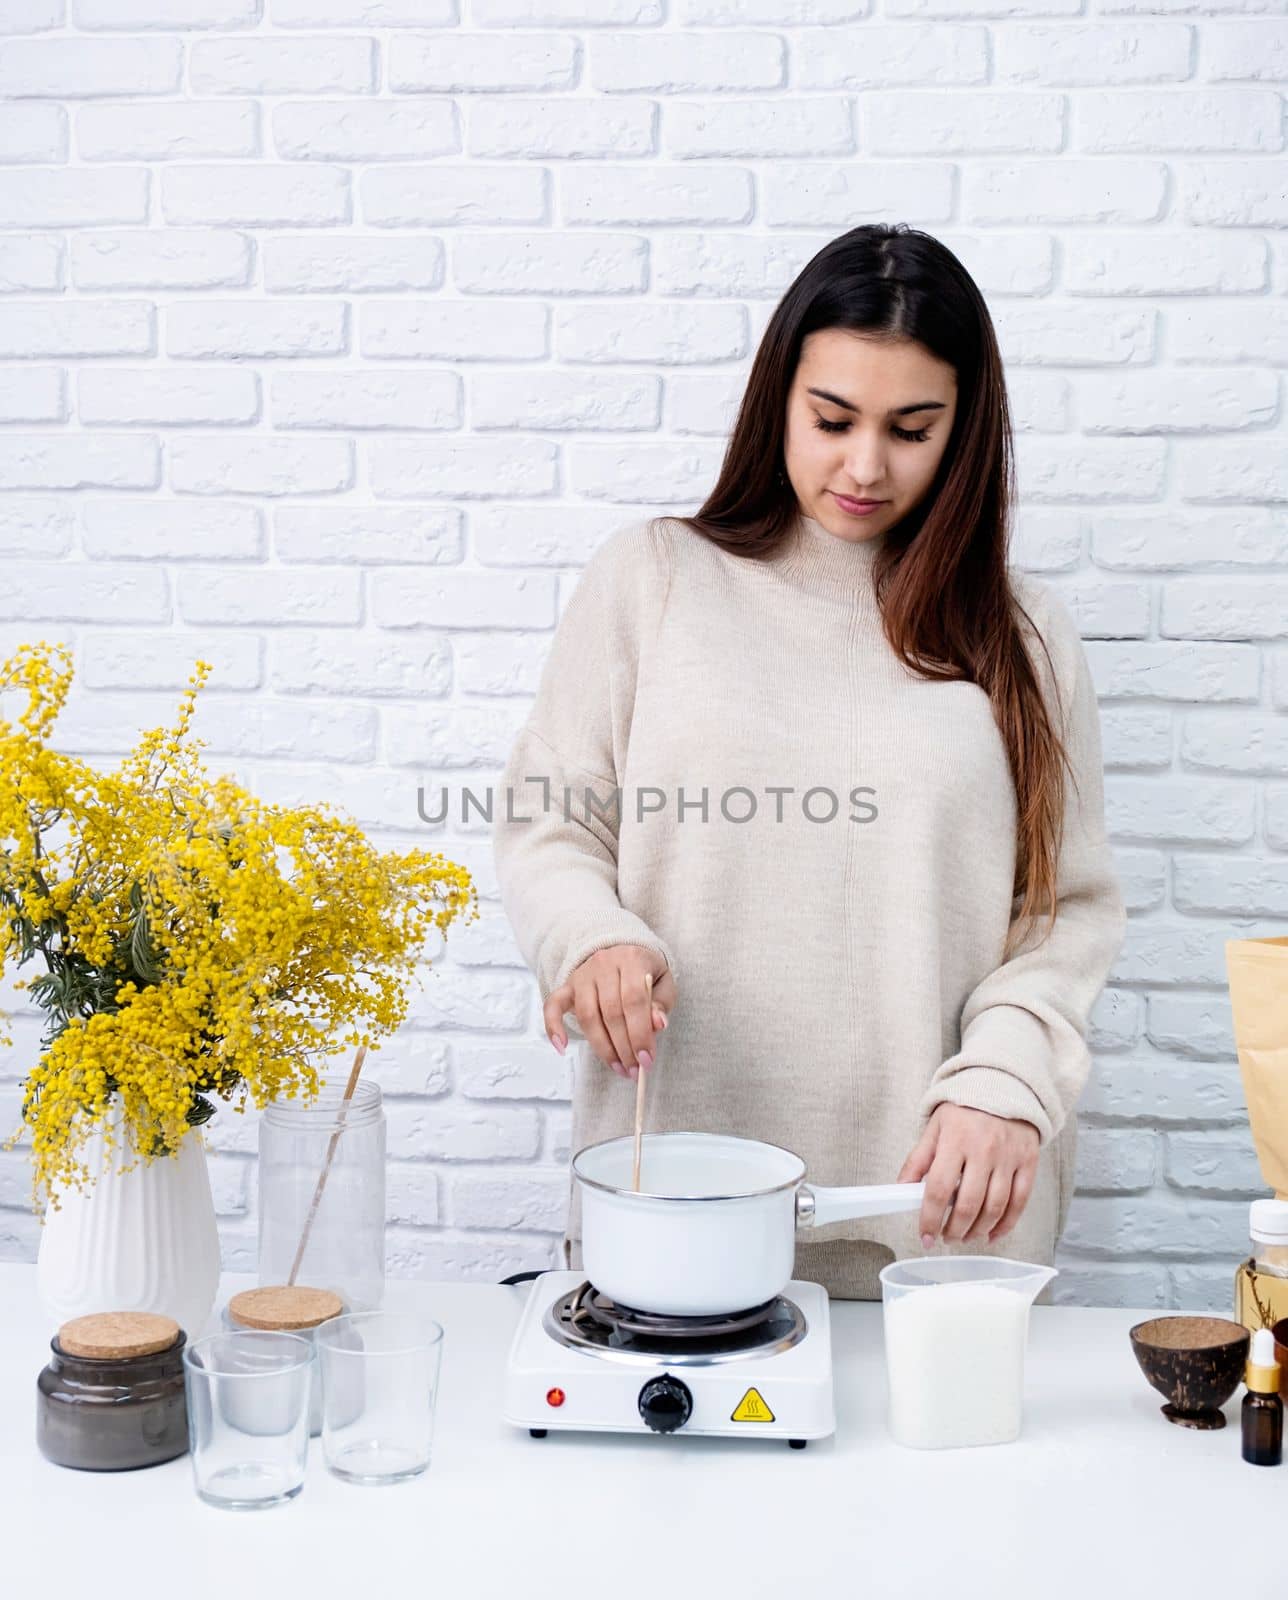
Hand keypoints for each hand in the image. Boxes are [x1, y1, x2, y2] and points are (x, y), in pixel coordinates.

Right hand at [543, 945, 675, 1081]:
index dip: (640, 1033)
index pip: (634, 999)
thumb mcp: (663, 983)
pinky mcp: (567, 986)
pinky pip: (553, 1006)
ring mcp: (582, 975)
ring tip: (617, 1067)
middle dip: (624, 1047)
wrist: (621, 951)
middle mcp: (603, 964)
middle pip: (611, 1012)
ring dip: (602, 1048)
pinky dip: (553, 1027)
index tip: (647, 1060)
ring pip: (587, 1016)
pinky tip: (562, 1048)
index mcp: (632, 959)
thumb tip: (658, 1024)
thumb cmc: (645, 973)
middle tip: (634, 1070)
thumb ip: (661, 1004)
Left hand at [897, 1104, 1039, 1247]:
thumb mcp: (935, 1127)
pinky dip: (1005, 1225)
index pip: (939, 1189)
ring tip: (965, 1237)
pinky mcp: (1028, 1163)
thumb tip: (901, 1189)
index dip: (930, 1218)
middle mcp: (983, 1151)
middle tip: (945, 1238)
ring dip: (978, 1231)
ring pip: (995, 1208)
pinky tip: (991, 1234)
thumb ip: (918, 1159)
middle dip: (954, 1230)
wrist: (1005, 1087)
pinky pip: (1019, 1203)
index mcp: (955, 1140)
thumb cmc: (966, 1109)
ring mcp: (1008, 1158)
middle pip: (969, 1204)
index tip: (925, 1236)